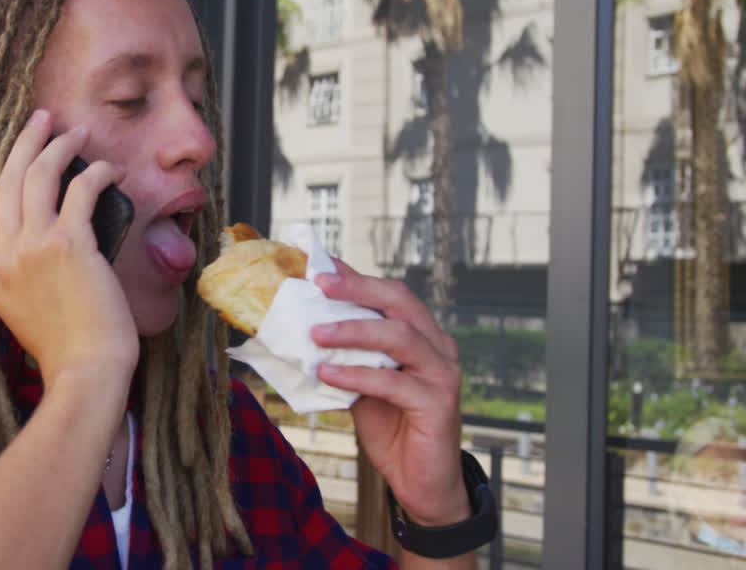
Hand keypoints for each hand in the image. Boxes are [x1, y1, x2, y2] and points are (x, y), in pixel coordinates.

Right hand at [0, 109, 138, 392]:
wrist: (86, 373)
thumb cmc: (71, 351)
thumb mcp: (30, 314)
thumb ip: (29, 279)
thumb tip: (53, 249)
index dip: (12, 177)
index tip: (29, 156)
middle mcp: (5, 255)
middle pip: (8, 180)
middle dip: (26, 142)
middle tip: (41, 119)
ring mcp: (32, 248)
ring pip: (39, 175)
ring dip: (60, 145)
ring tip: (78, 132)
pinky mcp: (68, 245)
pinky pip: (81, 190)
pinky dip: (97, 173)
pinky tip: (111, 170)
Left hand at [310, 261, 468, 526]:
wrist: (421, 483)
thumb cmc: (392, 427)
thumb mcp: (362, 382)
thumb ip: (346, 355)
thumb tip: (302, 326)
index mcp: (422, 335)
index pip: (389, 293)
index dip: (355, 276)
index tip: (318, 264)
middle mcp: (438, 346)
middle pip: (400, 301)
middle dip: (358, 288)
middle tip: (319, 284)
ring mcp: (442, 374)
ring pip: (399, 336)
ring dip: (353, 330)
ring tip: (315, 334)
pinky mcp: (438, 404)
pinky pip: (394, 382)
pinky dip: (357, 375)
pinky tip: (327, 375)